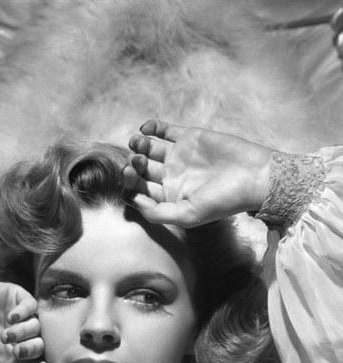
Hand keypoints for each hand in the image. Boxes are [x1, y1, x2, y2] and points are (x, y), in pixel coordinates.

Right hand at [0, 275, 59, 362]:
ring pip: (39, 325)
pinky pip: (32, 303)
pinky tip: (11, 317)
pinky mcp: (10, 296)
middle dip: (33, 350)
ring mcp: (12, 315)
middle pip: (40, 345)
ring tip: (6, 333)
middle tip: (15, 349)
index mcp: (5, 355)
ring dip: (28, 332)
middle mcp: (13, 336)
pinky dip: (27, 311)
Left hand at [123, 120, 271, 226]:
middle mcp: (172, 177)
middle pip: (141, 170)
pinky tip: (145, 128)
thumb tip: (134, 201)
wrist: (253, 176)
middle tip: (134, 161)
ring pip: (149, 149)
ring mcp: (179, 156)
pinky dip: (151, 127)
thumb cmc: (223, 201)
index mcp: (169, 198)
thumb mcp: (187, 215)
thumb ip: (158, 213)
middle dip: (133, 164)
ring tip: (137, 143)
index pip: (140, 191)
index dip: (129, 184)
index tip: (127, 176)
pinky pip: (164, 130)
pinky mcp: (189, 137)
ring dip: (138, 145)